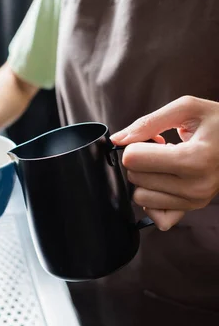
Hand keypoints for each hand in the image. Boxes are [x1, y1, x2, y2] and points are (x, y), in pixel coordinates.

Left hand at [111, 96, 218, 230]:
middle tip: (162, 150)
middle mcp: (196, 186)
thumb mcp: (187, 109)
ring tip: (167, 164)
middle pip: (135, 178)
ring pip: (140, 197)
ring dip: (146, 179)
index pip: (134, 159)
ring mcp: (194, 201)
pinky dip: (153, 200)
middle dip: (141, 161)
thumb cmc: (218, 122)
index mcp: (195, 159)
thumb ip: (148, 122)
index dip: (137, 145)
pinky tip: (166, 182)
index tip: (154, 138)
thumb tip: (118, 140)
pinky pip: (156, 216)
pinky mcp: (192, 209)